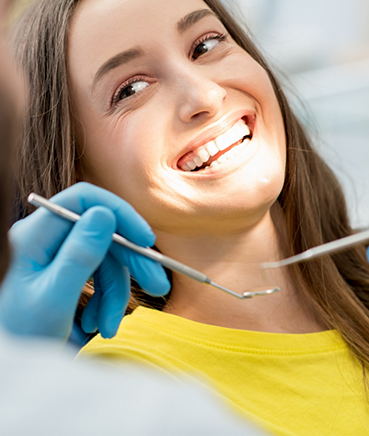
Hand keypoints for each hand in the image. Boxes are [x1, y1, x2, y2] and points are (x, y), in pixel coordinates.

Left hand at [0, 182, 169, 340]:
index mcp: (35, 235)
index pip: (84, 200)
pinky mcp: (67, 270)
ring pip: (107, 259)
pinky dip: (107, 300)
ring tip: (108, 327)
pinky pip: (100, 276)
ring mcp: (58, 253)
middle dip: (131, 262)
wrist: (12, 364)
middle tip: (158, 285)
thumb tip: (105, 213)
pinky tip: (98, 324)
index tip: (146, 239)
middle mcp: (48, 238)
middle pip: (103, 232)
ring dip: (116, 294)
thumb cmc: (22, 336)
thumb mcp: (53, 299)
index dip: (120, 213)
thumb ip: (80, 255)